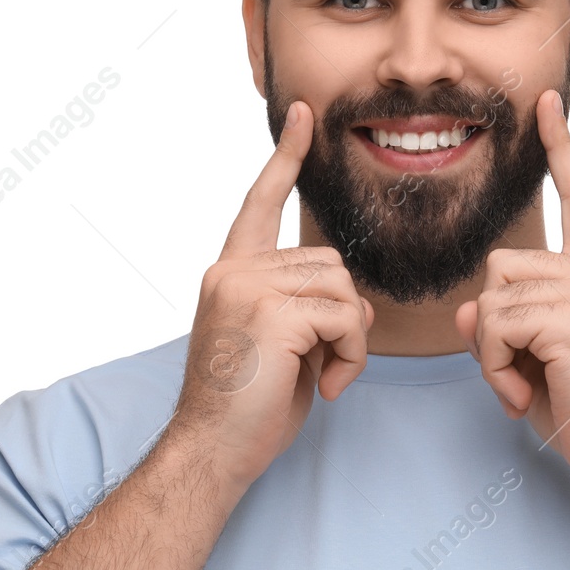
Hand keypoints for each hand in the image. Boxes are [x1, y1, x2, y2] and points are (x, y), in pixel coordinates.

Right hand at [170, 101, 372, 496]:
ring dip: (350, 339)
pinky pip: (345, 317)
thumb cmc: (246, 409)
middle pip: (329, 262)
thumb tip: (358, 303)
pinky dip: (351, 356)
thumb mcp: (282, 346)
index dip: (286, 158)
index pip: (261, 202)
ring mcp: (247, 288)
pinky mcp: (270, 313)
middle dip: (344, 317)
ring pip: (343, 289)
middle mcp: (232, 270)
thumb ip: (308, 310)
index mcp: (230, 272)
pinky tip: (325, 386)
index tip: (304, 116)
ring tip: (323, 377)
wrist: (211, 453)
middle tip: (325, 364)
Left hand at [454, 89, 569, 488]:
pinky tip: (524, 394)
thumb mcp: (534, 356)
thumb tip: (469, 313)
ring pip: (492, 300)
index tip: (548, 101)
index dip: (561, 147)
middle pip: (499, 265)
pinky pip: (496, 329)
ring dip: (494, 353)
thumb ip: (503, 324)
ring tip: (529, 384)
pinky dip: (495, 370)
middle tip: (524, 369)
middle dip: (495, 323)